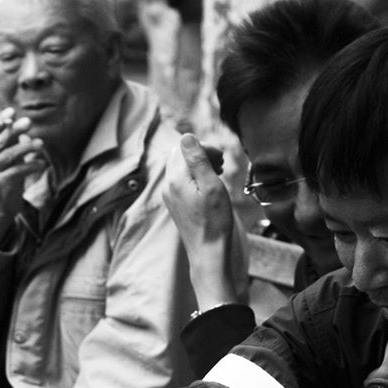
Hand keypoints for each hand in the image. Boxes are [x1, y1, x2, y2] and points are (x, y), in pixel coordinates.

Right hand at [0, 106, 47, 232]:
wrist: (0, 208)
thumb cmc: (7, 179)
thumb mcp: (9, 160)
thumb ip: (13, 145)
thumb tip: (23, 127)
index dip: (0, 120)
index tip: (11, 110)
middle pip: (0, 141)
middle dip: (14, 130)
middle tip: (28, 121)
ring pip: (9, 155)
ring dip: (26, 147)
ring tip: (41, 144)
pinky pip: (17, 171)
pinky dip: (31, 166)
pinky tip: (42, 164)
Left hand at [164, 133, 233, 252]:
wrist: (208, 251)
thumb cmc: (214, 221)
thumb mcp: (211, 184)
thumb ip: (197, 159)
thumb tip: (186, 136)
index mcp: (175, 178)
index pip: (183, 147)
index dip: (203, 147)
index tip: (220, 158)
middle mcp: (167, 186)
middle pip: (179, 156)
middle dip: (200, 154)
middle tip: (220, 164)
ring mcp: (169, 196)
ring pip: (180, 168)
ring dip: (198, 165)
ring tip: (217, 173)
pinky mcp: (175, 204)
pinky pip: (182, 181)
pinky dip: (195, 177)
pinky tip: (209, 185)